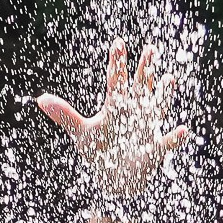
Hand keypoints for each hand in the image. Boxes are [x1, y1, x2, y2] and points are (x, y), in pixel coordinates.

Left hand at [37, 40, 190, 203]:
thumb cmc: (100, 153)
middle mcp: (134, 112)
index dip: (117, 62)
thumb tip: (40, 99)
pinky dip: (174, 138)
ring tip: (169, 78)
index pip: (115, 80)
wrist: (114, 180)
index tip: (118, 42)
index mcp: (115, 106)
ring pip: (156, 107)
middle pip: (140, 86)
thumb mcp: (80, 133)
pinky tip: (182, 130)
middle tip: (150, 48)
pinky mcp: (153, 150)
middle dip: (145, 69)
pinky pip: (166, 143)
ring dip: (163, 94)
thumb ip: (64, 114)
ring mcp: (146, 129)